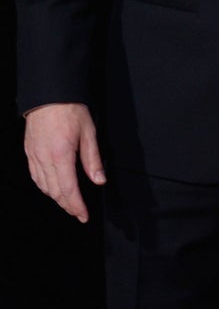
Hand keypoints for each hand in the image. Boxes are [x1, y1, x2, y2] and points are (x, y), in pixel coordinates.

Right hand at [24, 103, 105, 222]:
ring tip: (68, 202)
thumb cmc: (69, 108)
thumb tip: (99, 179)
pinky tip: (52, 188)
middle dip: (68, 205)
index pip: (69, 189)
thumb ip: (93, 159)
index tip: (83, 215)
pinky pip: (35, 176)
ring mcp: (35, 156)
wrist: (49, 94)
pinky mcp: (30, 152)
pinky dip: (44, 187)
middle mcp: (45, 158)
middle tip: (78, 212)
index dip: (76, 206)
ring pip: (44, 187)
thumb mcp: (89, 132)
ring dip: (56, 198)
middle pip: (55, 192)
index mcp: (61, 154)